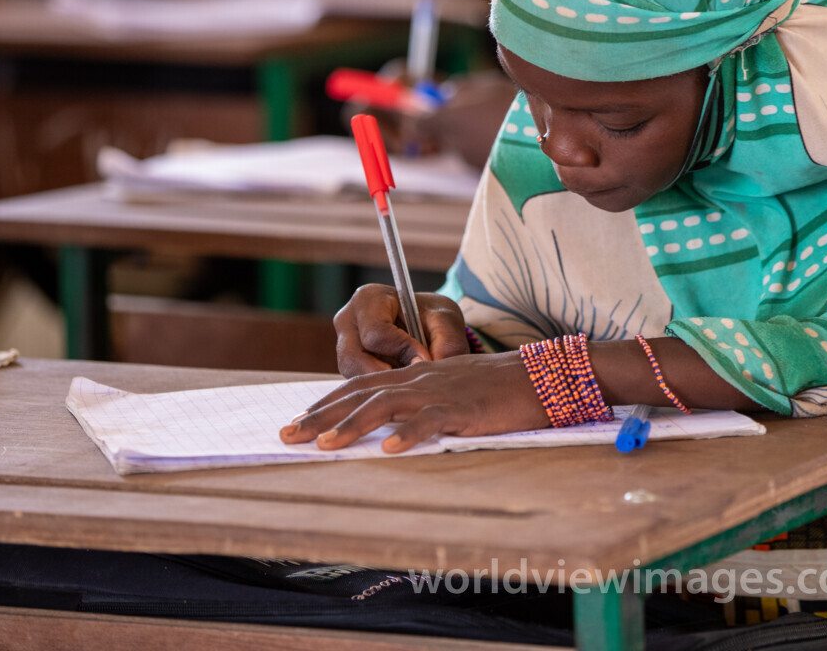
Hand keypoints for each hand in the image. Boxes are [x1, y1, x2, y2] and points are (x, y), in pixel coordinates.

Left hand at [279, 351, 546, 453]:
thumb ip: (420, 402)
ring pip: (386, 405)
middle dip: (320, 415)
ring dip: (352, 425)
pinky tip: (390, 450)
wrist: (539, 375)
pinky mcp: (464, 408)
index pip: (361, 385)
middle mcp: (420, 379)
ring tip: (324, 445)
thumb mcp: (450, 390)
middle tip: (286, 435)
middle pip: (361, 394)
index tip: (299, 420)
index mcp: (416, 375)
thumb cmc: (497, 388)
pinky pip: (431, 421)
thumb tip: (391, 428)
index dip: (327, 401)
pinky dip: (410, 435)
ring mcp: (440, 392)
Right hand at [333, 284, 469, 377]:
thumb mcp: (447, 322)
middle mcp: (347, 321)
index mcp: (368, 299)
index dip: (403, 351)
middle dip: (388, 374)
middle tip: (416, 379)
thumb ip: (447, 342)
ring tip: (410, 382)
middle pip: (355, 360)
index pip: (376, 334)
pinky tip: (401, 386)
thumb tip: (434, 366)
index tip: (426, 360)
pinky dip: (381, 389)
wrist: (427, 325)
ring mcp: (343, 345)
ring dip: (384, 384)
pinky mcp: (348, 367)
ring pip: (354, 377)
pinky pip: (358, 386)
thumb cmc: (432, 317)